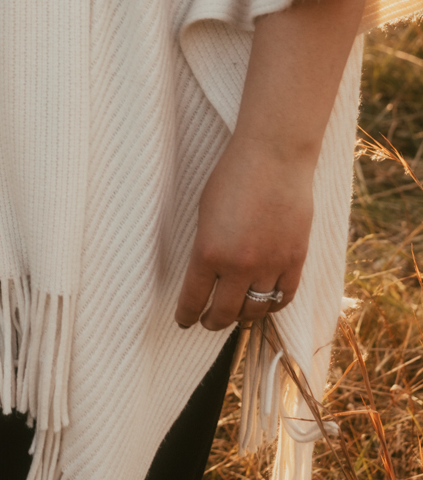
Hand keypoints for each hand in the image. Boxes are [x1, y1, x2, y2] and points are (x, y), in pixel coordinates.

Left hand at [175, 130, 313, 331]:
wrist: (274, 157)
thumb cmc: (233, 176)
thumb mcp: (205, 213)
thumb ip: (206, 248)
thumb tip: (206, 275)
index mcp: (208, 252)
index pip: (194, 299)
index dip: (186, 315)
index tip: (183, 321)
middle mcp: (239, 266)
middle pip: (225, 313)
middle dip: (212, 322)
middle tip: (207, 321)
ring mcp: (270, 265)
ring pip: (255, 310)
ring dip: (243, 317)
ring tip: (236, 315)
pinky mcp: (296, 260)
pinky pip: (284, 297)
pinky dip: (272, 305)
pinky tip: (264, 303)